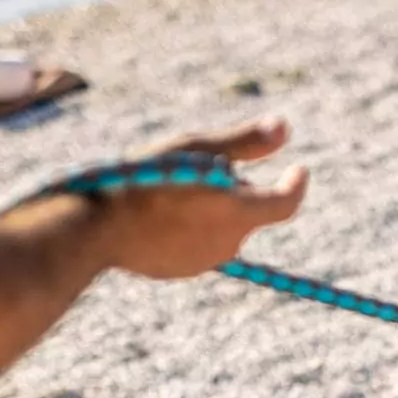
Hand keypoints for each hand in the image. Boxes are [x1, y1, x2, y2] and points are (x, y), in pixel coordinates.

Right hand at [98, 117, 307, 278]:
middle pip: (246, 209)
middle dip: (234, 187)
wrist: (99, 228)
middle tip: (198, 163)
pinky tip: (156, 209)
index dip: (294, 184)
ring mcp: (205, 260)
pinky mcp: (181, 269)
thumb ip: (244, 142)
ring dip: (209, 205)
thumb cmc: (147, 179)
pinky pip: (195, 241)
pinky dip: (188, 224)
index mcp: (239, 213)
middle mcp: (229, 243)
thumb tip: (284, 128)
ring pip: (220, 225)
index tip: (297, 169)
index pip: (286, 202)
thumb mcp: (196, 149)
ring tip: (169, 184)